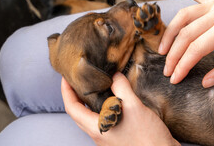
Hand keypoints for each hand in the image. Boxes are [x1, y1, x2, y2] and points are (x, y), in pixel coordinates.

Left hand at [61, 72, 179, 145]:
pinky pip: (104, 118)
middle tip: (78, 80)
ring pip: (91, 116)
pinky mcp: (118, 136)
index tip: (66, 77)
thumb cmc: (147, 137)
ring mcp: (108, 136)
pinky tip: (114, 98)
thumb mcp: (134, 107)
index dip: (67, 91)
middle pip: (79, 113)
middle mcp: (99, 134)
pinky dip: (104, 106)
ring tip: (94, 85)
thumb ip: (121, 89)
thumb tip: (114, 76)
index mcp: (97, 128)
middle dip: (75, 95)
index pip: (73, 108)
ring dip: (89, 101)